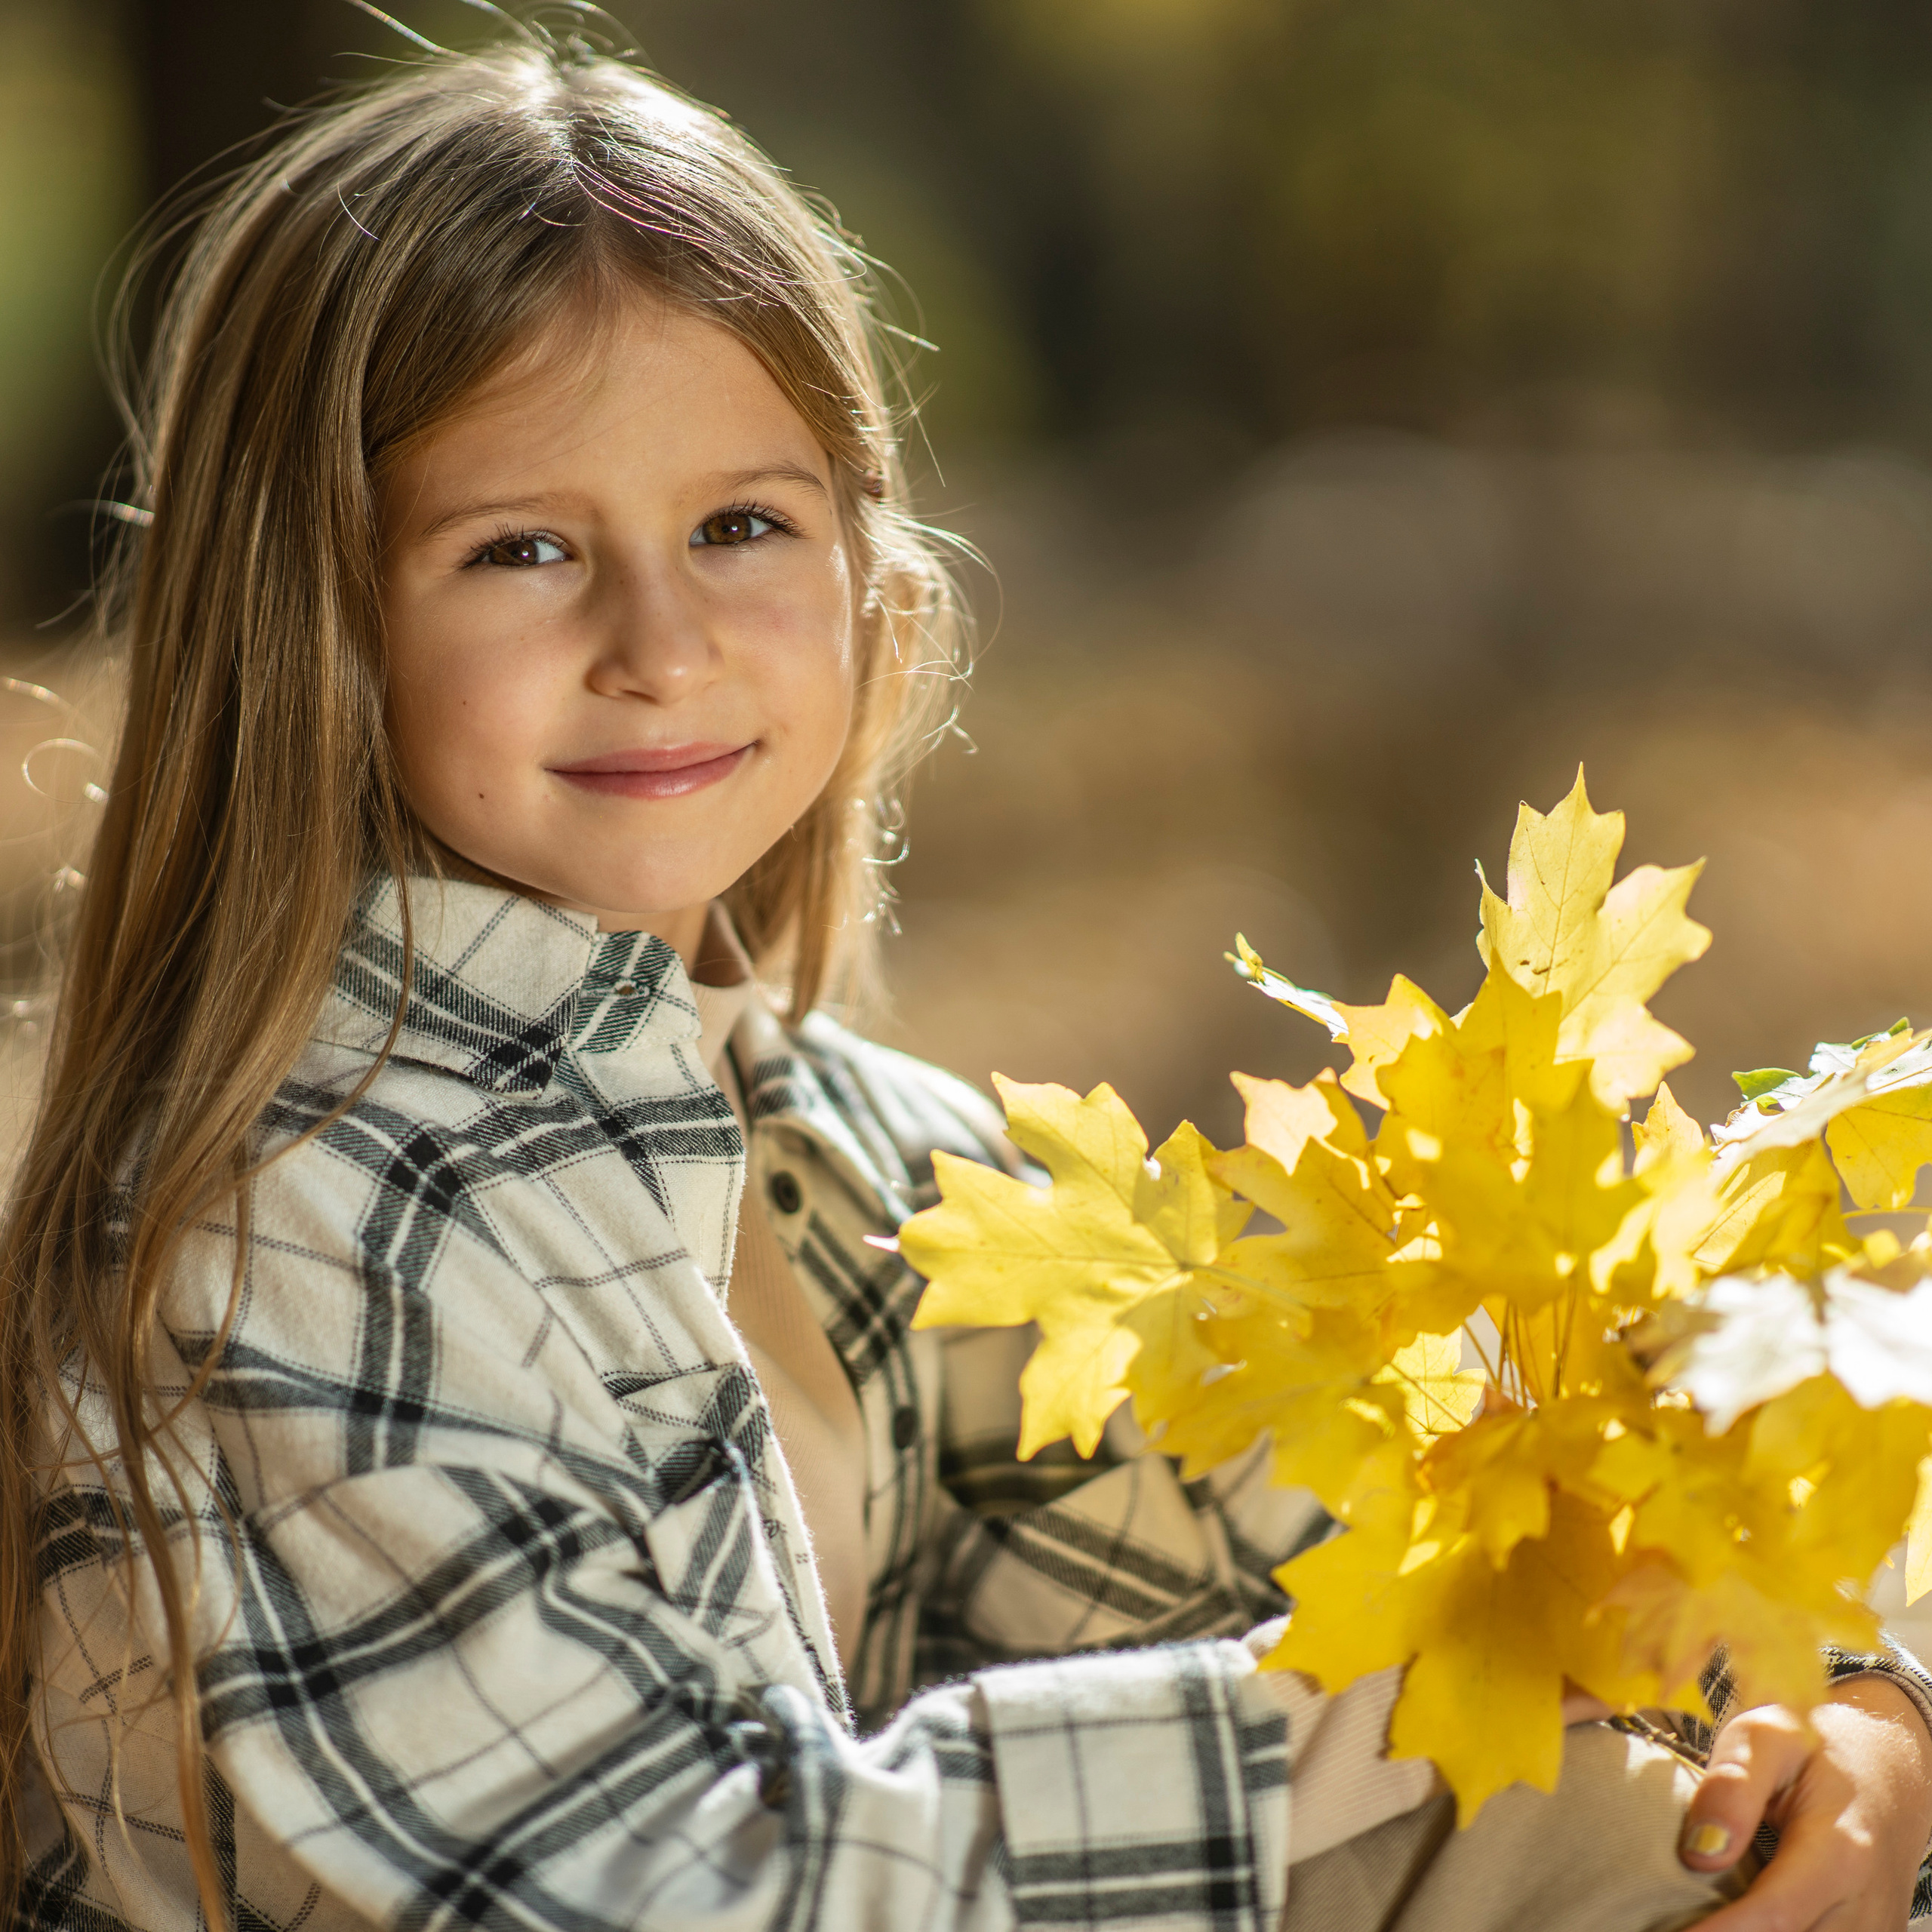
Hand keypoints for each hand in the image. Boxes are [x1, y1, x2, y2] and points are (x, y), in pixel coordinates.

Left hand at [1682, 1676, 1931, 1929]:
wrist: (1885, 1769)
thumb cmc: (1814, 1749)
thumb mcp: (1767, 1739)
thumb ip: (1733, 1786)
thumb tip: (1699, 1854)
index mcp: (1840, 1852)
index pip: (1774, 1918)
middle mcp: (1864, 1905)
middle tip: (1670, 1917)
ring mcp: (1872, 1929)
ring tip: (1697, 1913)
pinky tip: (1736, 1916)